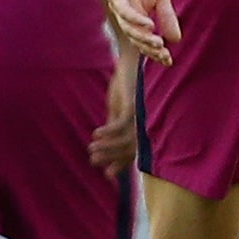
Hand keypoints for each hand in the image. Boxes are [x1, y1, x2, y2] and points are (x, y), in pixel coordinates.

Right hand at [88, 48, 138, 175]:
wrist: (130, 63)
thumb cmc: (126, 86)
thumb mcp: (118, 110)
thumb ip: (114, 129)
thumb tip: (103, 150)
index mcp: (143, 125)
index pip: (135, 151)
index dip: (122, 164)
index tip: (107, 175)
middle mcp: (147, 122)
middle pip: (132, 148)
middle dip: (113, 158)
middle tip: (94, 161)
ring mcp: (143, 115)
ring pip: (127, 140)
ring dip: (108, 147)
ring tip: (92, 150)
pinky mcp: (135, 105)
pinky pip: (122, 124)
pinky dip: (108, 132)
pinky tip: (95, 134)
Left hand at [105, 0, 178, 64]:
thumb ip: (167, 17)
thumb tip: (175, 39)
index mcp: (136, 18)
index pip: (144, 40)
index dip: (155, 52)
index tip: (169, 61)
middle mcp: (125, 15)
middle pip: (135, 39)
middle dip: (149, 49)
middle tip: (164, 55)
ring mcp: (119, 6)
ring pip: (129, 28)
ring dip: (143, 37)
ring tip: (159, 43)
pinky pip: (125, 11)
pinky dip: (137, 19)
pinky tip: (149, 25)